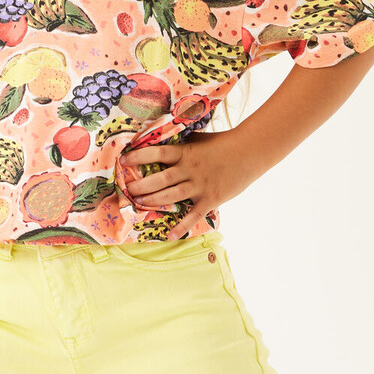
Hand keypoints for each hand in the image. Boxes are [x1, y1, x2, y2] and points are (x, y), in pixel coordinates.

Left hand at [118, 129, 258, 239]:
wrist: (250, 152)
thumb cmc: (224, 143)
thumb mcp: (200, 138)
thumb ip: (182, 142)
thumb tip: (165, 138)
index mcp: (186, 153)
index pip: (157, 154)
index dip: (139, 156)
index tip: (123, 160)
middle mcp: (190, 170)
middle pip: (160, 179)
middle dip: (141, 185)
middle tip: (127, 190)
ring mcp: (200, 186)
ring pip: (171, 196)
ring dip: (152, 201)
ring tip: (137, 204)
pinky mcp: (211, 199)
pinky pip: (193, 215)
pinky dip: (182, 226)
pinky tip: (170, 235)